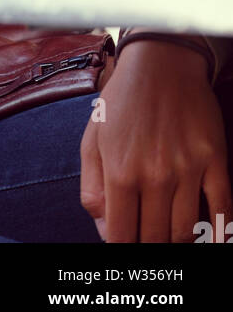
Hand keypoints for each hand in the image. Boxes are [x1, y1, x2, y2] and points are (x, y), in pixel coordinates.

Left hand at [80, 41, 231, 241]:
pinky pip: (222, 211)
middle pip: (155, 239)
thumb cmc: (121, 102)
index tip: (126, 246)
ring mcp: (187, 169)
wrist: (160, 62)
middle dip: (148, 246)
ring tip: (170, 235)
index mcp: (119, 170)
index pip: (121, 236)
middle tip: (147, 239)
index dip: (122, 250)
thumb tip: (104, 232)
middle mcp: (154, 174)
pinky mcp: (215, 161)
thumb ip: (92, 189)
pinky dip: (219, 235)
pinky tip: (213, 243)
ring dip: (177, 242)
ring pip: (186, 232)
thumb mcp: (92, 140)